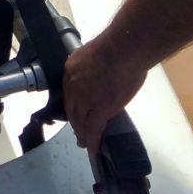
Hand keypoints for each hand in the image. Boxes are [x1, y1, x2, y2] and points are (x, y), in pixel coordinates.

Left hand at [62, 36, 148, 151]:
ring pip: (80, 121)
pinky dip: (92, 140)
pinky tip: (93, 147)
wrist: (123, 48)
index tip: (76, 112)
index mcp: (71, 69)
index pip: (69, 92)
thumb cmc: (117, 46)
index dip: (73, 105)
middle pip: (72, 108)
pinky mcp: (100, 109)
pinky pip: (93, 129)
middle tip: (77, 132)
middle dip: (74, 122)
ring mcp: (85, 98)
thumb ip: (94, 67)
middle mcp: (73, 85)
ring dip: (82, 134)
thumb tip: (101, 75)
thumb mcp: (95, 54)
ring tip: (84, 143)